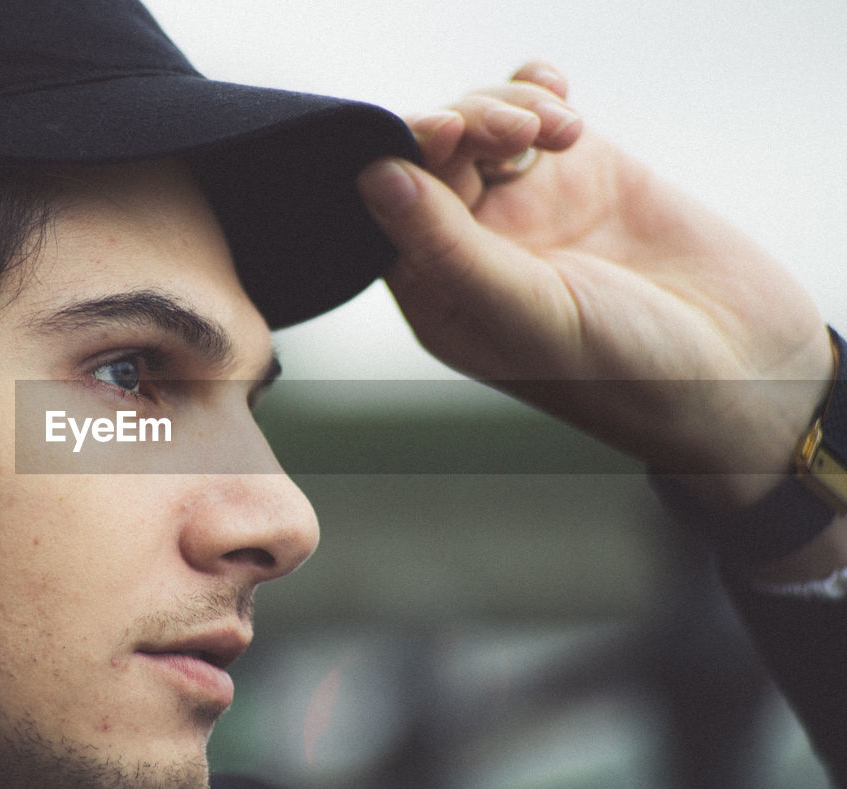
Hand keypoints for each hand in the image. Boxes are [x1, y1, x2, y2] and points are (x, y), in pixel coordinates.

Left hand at [357, 62, 832, 511]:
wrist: (741, 368)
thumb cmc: (627, 373)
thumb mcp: (529, 315)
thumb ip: (449, 248)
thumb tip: (374, 179)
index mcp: (440, 292)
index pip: (387, 210)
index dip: (402, 158)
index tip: (440, 132)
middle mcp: (472, 244)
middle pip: (431, 155)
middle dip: (464, 123)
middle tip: (516, 133)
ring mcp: (527, 203)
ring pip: (481, 122)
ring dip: (509, 105)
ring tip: (558, 129)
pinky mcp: (580, 170)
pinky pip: (537, 109)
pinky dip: (538, 88)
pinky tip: (560, 96)